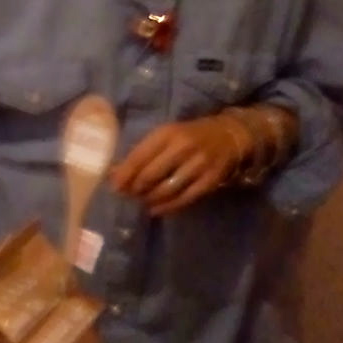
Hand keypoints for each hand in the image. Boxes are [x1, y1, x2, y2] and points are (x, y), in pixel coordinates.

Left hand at [110, 117, 243, 216]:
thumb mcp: (165, 136)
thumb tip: (114, 173)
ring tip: (142, 202)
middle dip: (136, 189)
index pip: (140, 156)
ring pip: (167, 189)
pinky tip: (157, 209)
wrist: (228, 136)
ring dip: (150, 199)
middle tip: (129, 196)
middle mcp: (183, 147)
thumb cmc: (188, 136)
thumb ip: (142, 153)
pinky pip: (184, 198)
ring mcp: (199, 164)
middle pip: (151, 175)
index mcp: (168, 133)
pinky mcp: (210, 180)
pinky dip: (168, 207)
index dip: (125, 174)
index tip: (114, 187)